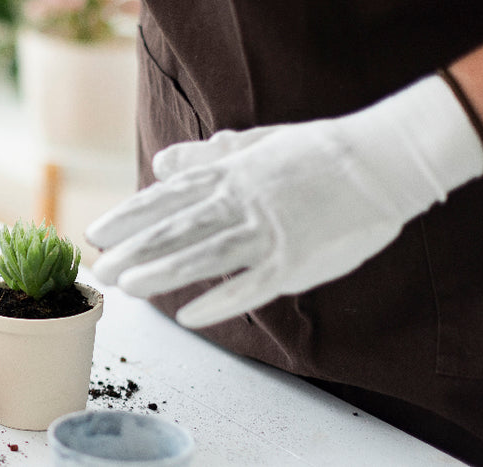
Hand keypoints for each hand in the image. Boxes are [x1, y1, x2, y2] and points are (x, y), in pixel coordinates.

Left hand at [85, 75, 482, 327]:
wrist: (385, 160)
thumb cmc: (320, 153)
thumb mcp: (259, 144)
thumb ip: (208, 157)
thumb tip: (162, 163)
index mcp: (232, 173)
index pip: (169, 197)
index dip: (130, 217)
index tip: (98, 233)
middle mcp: (243, 201)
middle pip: (177, 227)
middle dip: (133, 250)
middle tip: (98, 271)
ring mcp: (269, 231)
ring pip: (205, 254)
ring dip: (162, 272)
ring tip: (127, 288)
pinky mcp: (296, 259)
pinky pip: (252, 285)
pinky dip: (220, 300)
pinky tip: (189, 316)